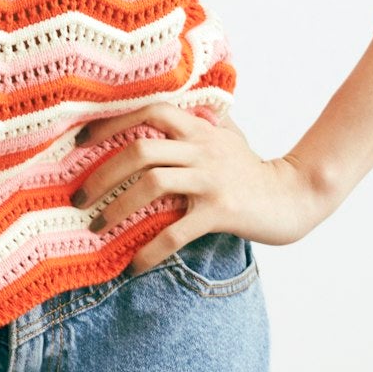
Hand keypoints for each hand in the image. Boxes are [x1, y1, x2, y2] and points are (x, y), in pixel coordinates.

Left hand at [71, 103, 335, 272]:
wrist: (294, 197)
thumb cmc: (251, 168)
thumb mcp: (226, 135)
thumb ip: (199, 119)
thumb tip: (171, 107)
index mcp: (199, 128)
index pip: (149, 111)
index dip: (110, 124)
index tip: (79, 142)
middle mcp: (202, 148)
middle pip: (140, 150)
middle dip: (101, 173)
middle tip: (78, 198)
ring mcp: (212, 179)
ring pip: (152, 184)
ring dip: (117, 208)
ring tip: (97, 227)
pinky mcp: (221, 211)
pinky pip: (177, 231)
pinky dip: (151, 250)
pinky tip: (135, 264)